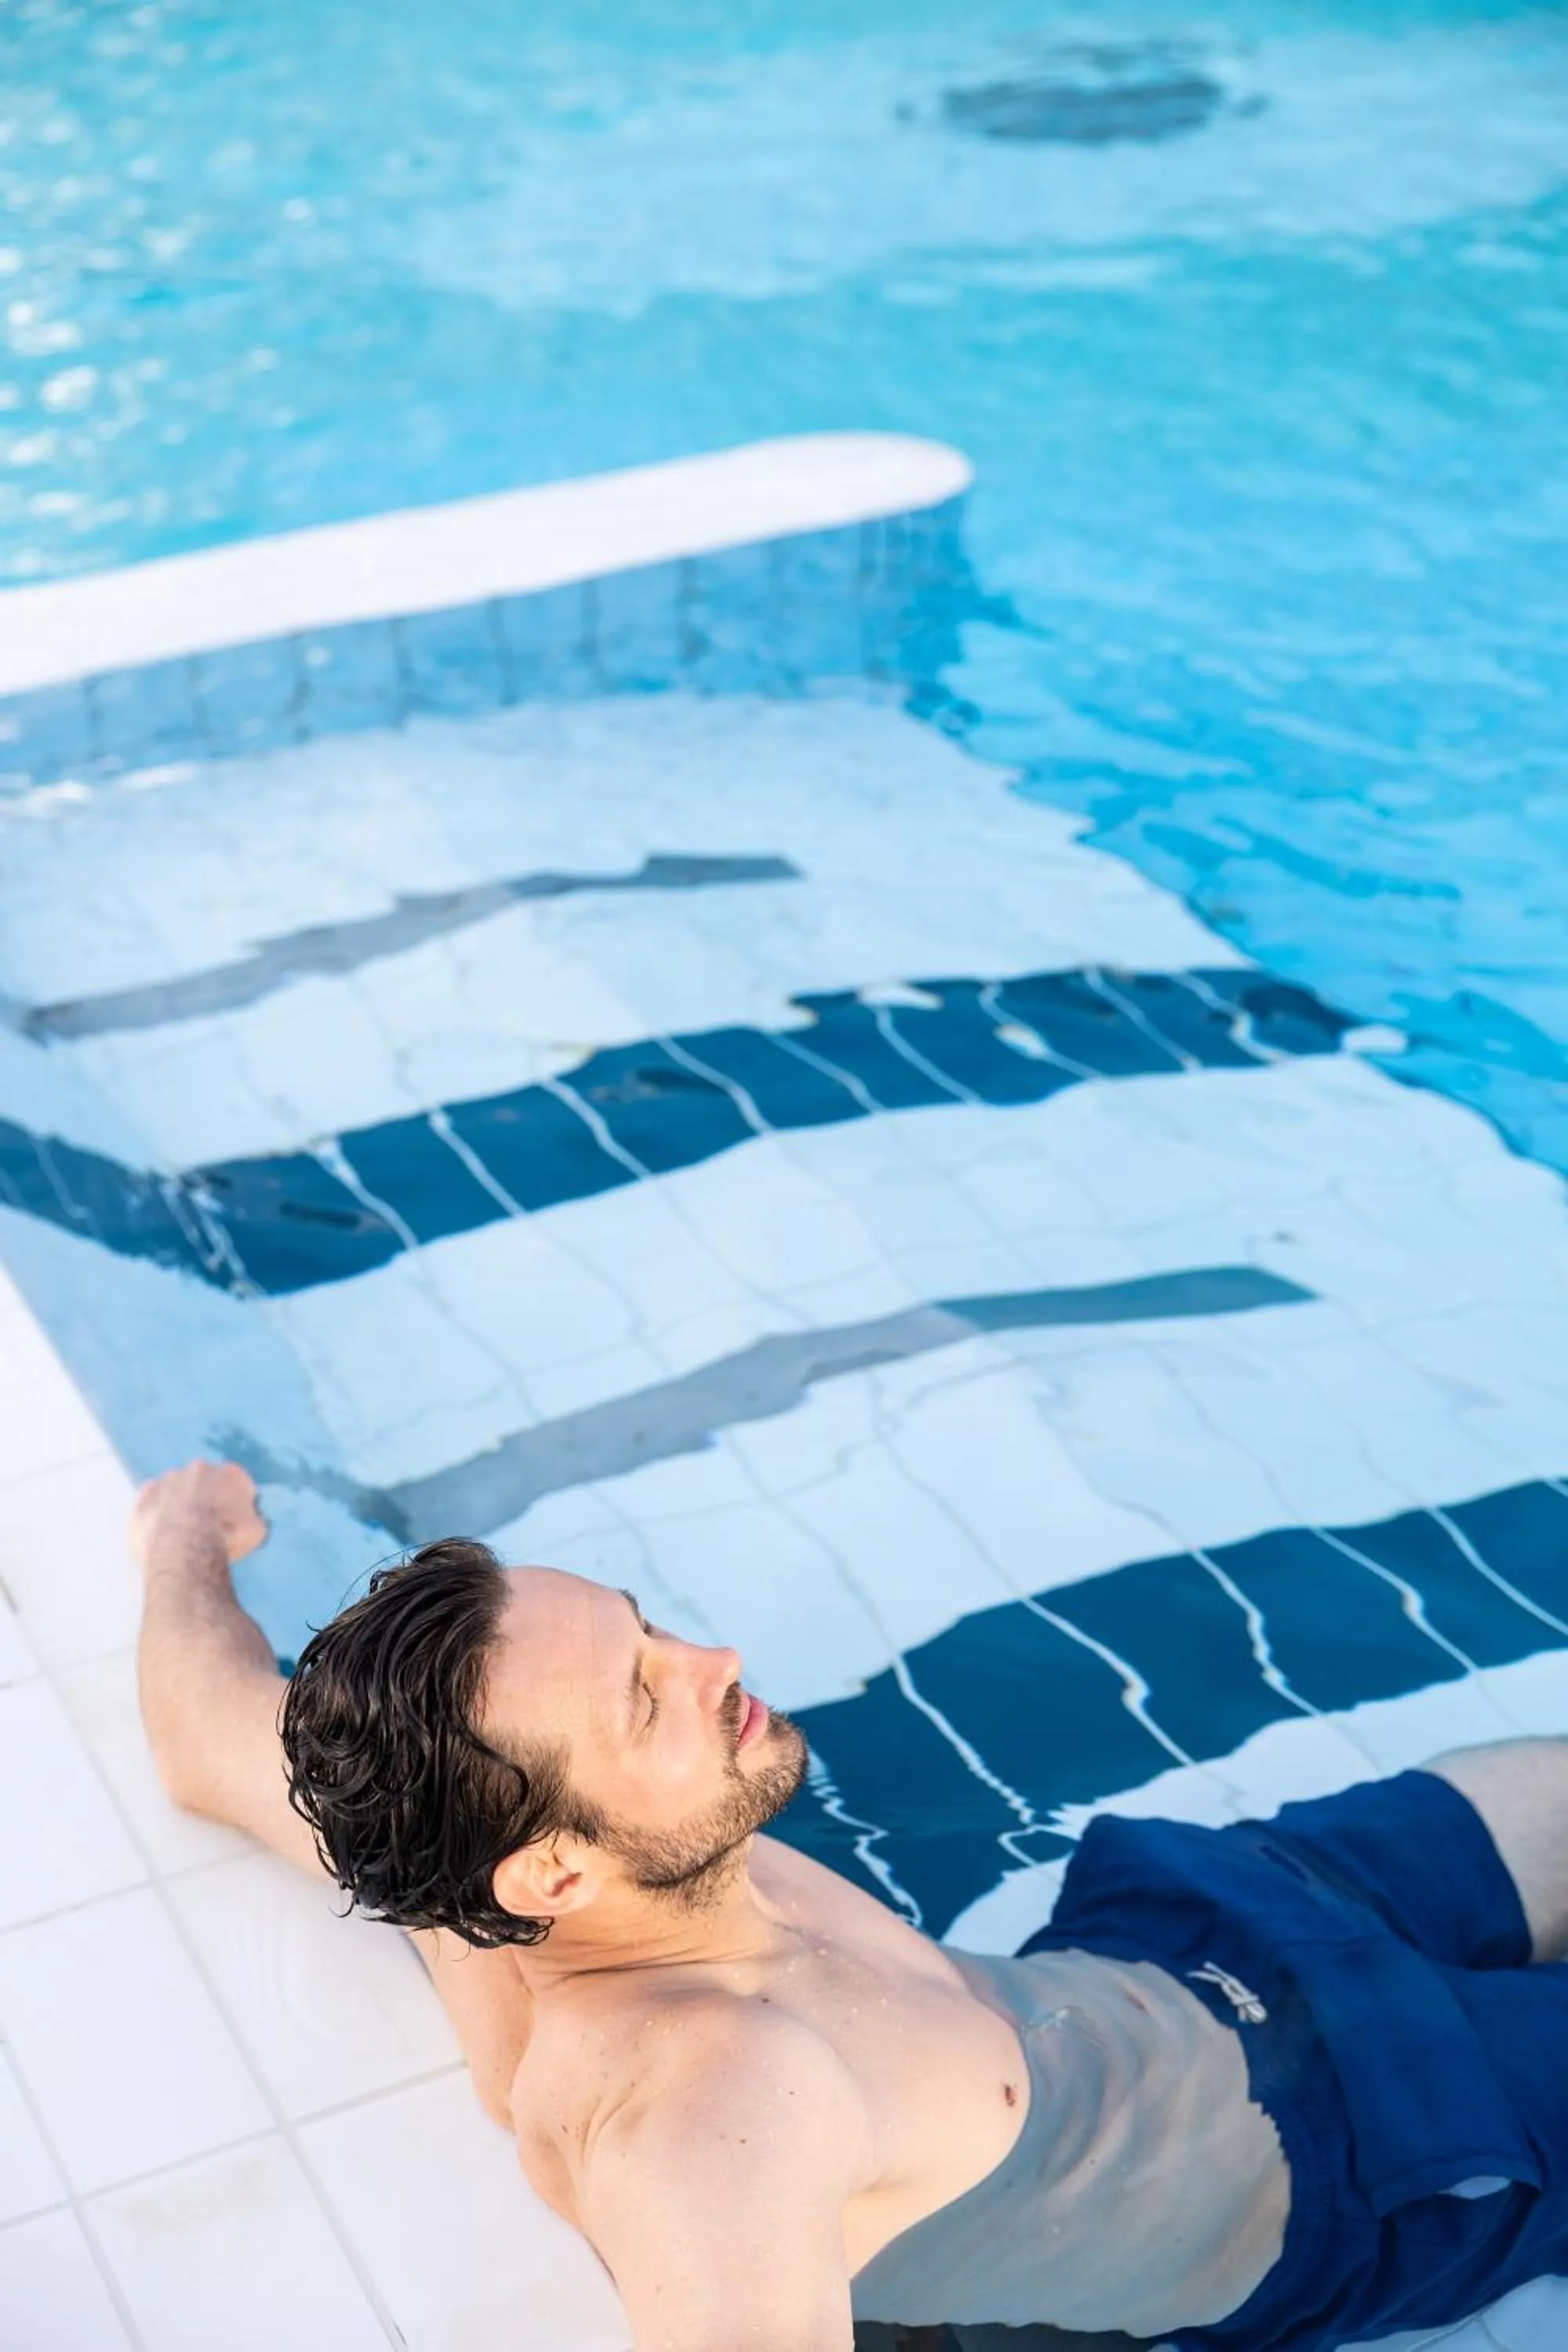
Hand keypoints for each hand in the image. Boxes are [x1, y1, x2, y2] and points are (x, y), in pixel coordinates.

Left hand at [129, 1459, 268, 1572]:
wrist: (184, 1547)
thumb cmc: (226, 1538)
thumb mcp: (256, 1532)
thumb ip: (252, 1519)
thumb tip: (249, 1520)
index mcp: (230, 1473)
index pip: (237, 1482)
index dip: (237, 1503)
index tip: (235, 1521)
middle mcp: (199, 1468)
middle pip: (204, 1482)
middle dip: (206, 1498)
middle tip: (206, 1526)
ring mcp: (168, 1480)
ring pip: (176, 1489)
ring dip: (179, 1504)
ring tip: (180, 1532)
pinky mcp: (143, 1497)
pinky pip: (152, 1503)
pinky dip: (156, 1513)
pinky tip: (159, 1532)